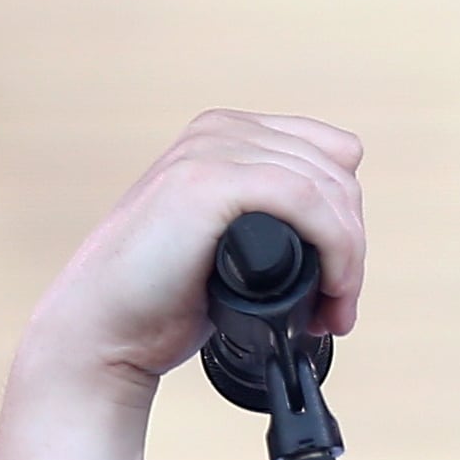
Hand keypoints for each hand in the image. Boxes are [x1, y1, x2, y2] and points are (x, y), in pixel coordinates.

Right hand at [18, 110, 368, 397]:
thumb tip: (346, 230)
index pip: (332, 155)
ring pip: (330, 189)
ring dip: (348, 261)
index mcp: (229, 136)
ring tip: (331, 312)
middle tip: (337, 308)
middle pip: (338, 174)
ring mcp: (213, 149)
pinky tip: (326, 291)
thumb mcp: (235, 244)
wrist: (107, 328)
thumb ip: (276, 220)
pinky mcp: (211, 179)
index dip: (347, 221)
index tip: (337, 283)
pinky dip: (335, 251)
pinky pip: (309, 201)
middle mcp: (222, 131)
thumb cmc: (165, 297)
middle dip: (352, 247)